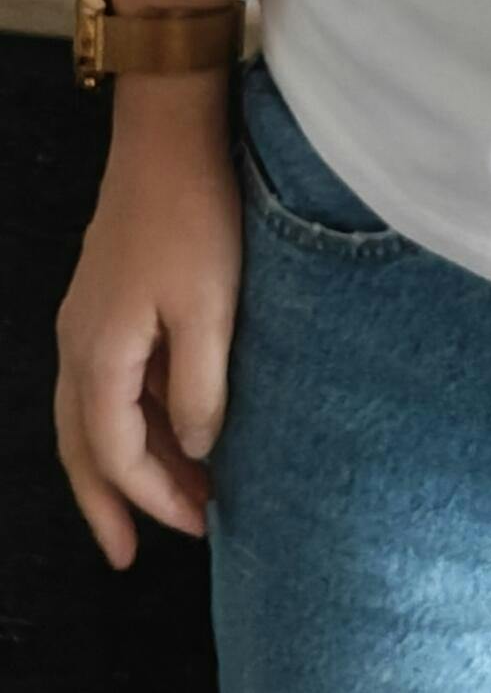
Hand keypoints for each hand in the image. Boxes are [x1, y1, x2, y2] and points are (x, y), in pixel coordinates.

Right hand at [55, 74, 241, 566]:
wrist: (168, 135)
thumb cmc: (193, 217)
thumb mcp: (211, 308)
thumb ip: (202, 388)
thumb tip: (199, 445)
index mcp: (97, 356)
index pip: (116, 454)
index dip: (156, 497)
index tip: (201, 524)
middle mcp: (77, 346)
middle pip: (80, 448)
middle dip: (107, 505)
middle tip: (128, 556)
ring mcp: (86, 321)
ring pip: (87, 418)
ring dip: (117, 465)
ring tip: (154, 505)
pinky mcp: (106, 299)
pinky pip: (105, 382)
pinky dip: (128, 419)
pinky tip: (165, 428)